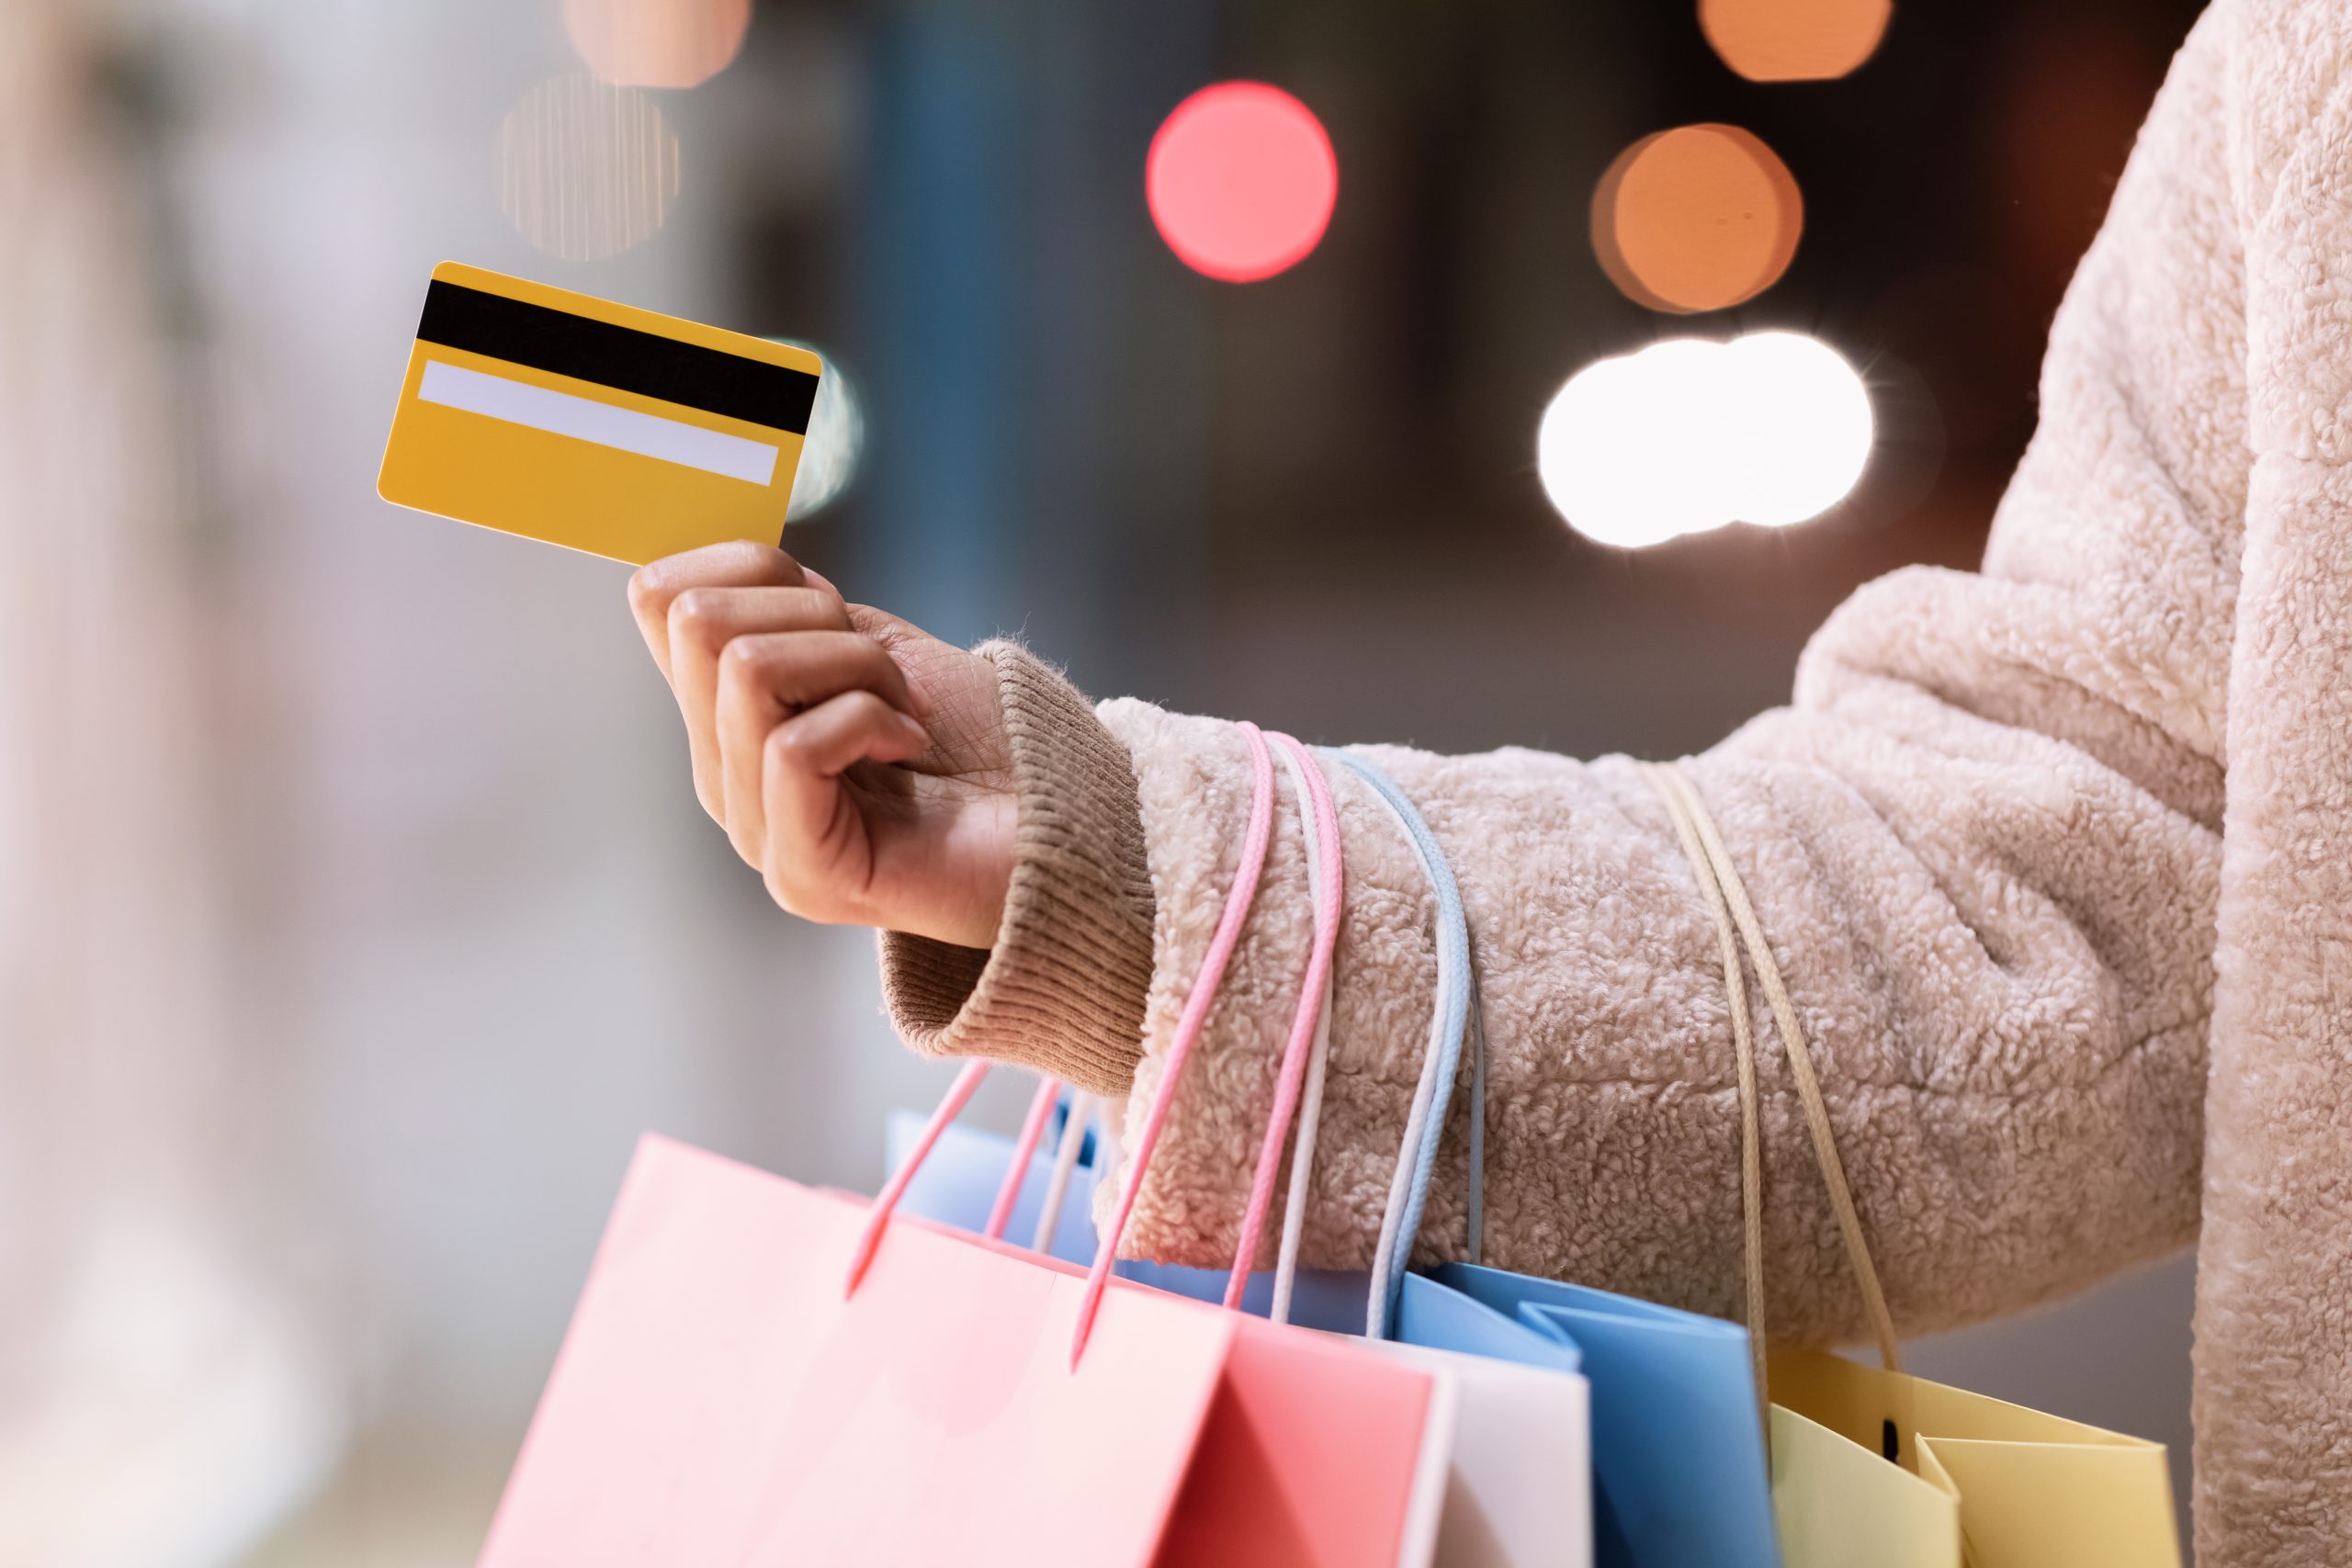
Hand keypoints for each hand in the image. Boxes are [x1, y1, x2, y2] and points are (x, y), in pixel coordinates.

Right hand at [627, 542, 1013, 947]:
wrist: (1068, 823)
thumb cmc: (985, 740)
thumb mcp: (877, 647)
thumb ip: (797, 616)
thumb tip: (740, 561)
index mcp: (728, 714)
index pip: (658, 597)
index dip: (748, 562)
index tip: (832, 607)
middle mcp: (725, 773)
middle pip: (695, 620)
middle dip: (812, 613)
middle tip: (880, 670)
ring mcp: (757, 829)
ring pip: (747, 669)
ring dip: (856, 665)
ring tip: (905, 712)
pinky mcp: (802, 875)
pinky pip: (794, 745)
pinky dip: (872, 720)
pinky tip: (912, 747)